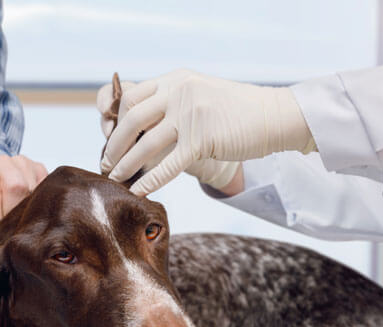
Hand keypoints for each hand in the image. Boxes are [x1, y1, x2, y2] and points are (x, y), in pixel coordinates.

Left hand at [97, 76, 241, 195]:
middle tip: (106, 162)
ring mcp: (190, 115)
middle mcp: (179, 92)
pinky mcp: (202, 140)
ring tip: (116, 179)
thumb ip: (174, 101)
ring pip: (145, 144)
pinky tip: (139, 191)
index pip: (132, 97)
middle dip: (114, 144)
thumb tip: (145, 123)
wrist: (276, 116)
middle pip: (132, 119)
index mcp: (176, 80)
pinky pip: (167, 165)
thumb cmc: (239, 111)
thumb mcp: (201, 93)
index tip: (111, 138)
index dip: (116, 120)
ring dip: (126, 164)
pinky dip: (150, 180)